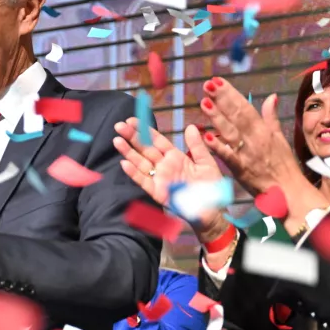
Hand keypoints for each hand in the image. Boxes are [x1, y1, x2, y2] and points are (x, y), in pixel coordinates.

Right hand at [114, 119, 228, 241]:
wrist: (212, 210)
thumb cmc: (210, 187)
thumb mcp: (206, 162)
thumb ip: (197, 146)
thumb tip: (190, 127)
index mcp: (175, 156)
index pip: (157, 140)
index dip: (145, 130)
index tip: (133, 119)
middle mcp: (164, 166)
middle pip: (145, 149)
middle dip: (132, 137)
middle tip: (119, 125)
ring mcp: (159, 179)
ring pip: (140, 163)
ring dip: (128, 152)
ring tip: (117, 140)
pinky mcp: (157, 192)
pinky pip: (143, 181)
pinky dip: (133, 173)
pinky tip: (124, 163)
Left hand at [198, 77, 304, 195]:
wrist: (289, 190)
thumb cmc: (283, 165)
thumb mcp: (279, 138)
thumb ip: (271, 117)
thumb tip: (271, 96)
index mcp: (263, 130)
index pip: (244, 107)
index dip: (230, 93)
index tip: (217, 81)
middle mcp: (255, 138)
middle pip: (236, 115)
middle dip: (221, 99)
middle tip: (207, 84)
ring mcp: (248, 153)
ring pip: (230, 131)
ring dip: (217, 117)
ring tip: (204, 103)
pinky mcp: (241, 169)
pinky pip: (228, 156)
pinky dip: (218, 146)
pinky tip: (206, 136)